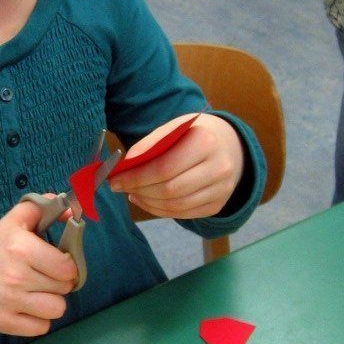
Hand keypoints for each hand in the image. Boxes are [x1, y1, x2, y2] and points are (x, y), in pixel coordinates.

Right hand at [0, 200, 77, 336]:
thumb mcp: (17, 219)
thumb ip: (45, 207)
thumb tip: (73, 213)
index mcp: (21, 248)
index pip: (66, 267)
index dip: (67, 265)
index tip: (57, 263)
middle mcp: (15, 277)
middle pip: (64, 288)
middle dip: (58, 282)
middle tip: (43, 275)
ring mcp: (9, 302)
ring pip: (57, 310)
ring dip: (51, 301)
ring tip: (37, 292)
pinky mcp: (4, 323)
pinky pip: (42, 328)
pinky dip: (38, 319)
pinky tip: (27, 306)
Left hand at [109, 114, 243, 218]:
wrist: (228, 146)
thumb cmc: (192, 135)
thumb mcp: (173, 129)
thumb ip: (149, 144)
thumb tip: (126, 165)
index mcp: (205, 141)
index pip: (165, 167)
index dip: (136, 177)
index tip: (115, 180)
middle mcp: (219, 167)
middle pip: (170, 190)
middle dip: (139, 191)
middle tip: (120, 187)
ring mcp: (221, 190)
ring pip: (176, 206)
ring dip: (147, 203)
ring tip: (133, 194)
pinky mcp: (217, 205)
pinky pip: (183, 214)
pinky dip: (159, 210)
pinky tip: (147, 200)